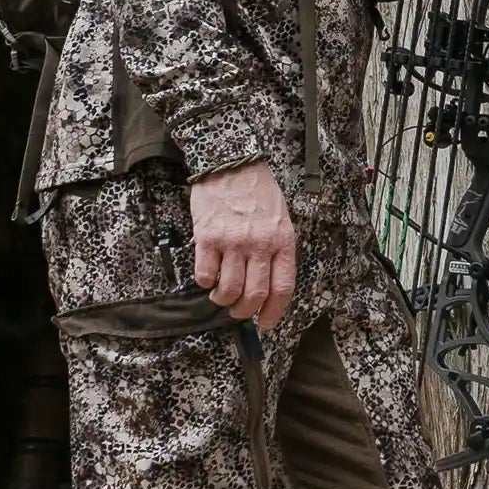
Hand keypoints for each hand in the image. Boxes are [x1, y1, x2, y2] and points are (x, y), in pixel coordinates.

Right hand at [188, 160, 298, 330]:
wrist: (232, 164)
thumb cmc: (259, 193)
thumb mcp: (281, 219)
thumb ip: (277, 249)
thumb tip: (269, 284)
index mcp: (283, 241)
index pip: (282, 288)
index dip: (273, 312)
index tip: (265, 323)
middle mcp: (260, 245)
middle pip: (254, 295)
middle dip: (244, 312)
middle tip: (237, 312)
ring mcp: (233, 242)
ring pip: (228, 290)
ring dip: (222, 299)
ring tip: (221, 294)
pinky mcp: (208, 238)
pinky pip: (204, 275)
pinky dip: (205, 282)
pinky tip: (208, 275)